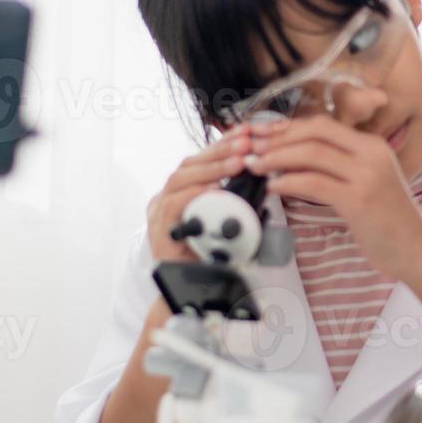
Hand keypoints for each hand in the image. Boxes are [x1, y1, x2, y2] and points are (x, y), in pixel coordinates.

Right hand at [145, 124, 251, 262]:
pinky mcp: (159, 229)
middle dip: (221, 150)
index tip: (247, 131)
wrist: (195, 291)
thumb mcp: (230, 220)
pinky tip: (213, 187)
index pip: (203, 158)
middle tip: (246, 142)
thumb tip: (262, 176)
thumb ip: (238, 199)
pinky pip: (174, 204)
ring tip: (238, 160)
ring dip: (212, 167)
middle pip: (191, 163)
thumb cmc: (213, 255)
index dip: (224, 142)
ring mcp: (160, 211)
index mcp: (184, 191)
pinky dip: (194, 193)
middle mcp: (168, 196)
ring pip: (181, 178)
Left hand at [247, 114, 421, 278]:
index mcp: (372, 145)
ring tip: (254, 166)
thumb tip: (292, 160)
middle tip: (250, 147)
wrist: (416, 249)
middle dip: (277, 137)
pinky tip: (273, 187)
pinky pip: (314, 182)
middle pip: (315, 132)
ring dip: (276, 158)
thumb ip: (337, 168)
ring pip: (311, 153)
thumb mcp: (366, 183)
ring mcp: (366, 175)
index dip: (288, 126)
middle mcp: (371, 153)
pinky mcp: (359, 200)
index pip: (323, 124)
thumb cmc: (387, 221)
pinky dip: (288, 181)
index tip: (262, 134)